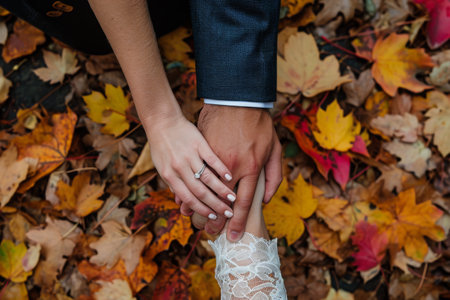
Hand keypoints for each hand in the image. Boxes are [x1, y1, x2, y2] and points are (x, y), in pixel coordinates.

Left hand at [143, 112, 236, 219]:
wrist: (162, 121)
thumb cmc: (162, 146)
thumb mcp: (162, 167)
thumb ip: (174, 184)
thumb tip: (182, 203)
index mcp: (169, 176)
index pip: (188, 198)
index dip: (201, 209)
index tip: (213, 217)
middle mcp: (179, 168)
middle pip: (200, 191)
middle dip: (215, 205)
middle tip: (227, 213)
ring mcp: (189, 155)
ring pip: (208, 177)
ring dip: (221, 190)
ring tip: (232, 199)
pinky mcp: (198, 143)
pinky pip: (212, 158)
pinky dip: (222, 168)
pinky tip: (230, 176)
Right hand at [189, 104, 281, 241]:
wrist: (239, 99)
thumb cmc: (260, 124)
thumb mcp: (274, 149)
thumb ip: (274, 176)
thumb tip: (266, 199)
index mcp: (251, 168)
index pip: (244, 202)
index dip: (237, 221)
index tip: (233, 235)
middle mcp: (233, 167)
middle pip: (222, 200)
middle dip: (216, 219)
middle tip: (211, 233)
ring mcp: (216, 158)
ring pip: (206, 188)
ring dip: (199, 206)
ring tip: (195, 220)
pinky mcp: (204, 150)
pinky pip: (196, 173)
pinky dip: (190, 187)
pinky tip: (185, 198)